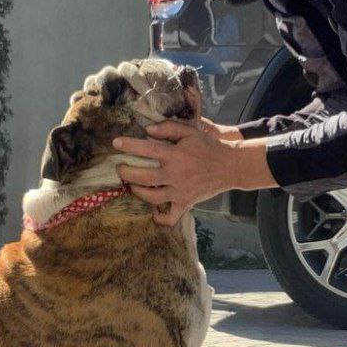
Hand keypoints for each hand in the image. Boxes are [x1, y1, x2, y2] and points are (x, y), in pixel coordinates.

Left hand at [114, 120, 239, 226]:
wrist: (230, 167)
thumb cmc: (208, 148)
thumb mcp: (191, 132)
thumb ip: (169, 128)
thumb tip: (147, 130)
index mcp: (176, 155)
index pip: (147, 149)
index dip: (129, 145)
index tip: (116, 143)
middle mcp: (175, 175)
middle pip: (144, 177)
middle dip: (126, 173)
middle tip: (120, 168)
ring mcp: (180, 192)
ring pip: (152, 197)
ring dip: (137, 192)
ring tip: (131, 185)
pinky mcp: (186, 203)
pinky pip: (171, 216)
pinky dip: (160, 218)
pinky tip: (152, 214)